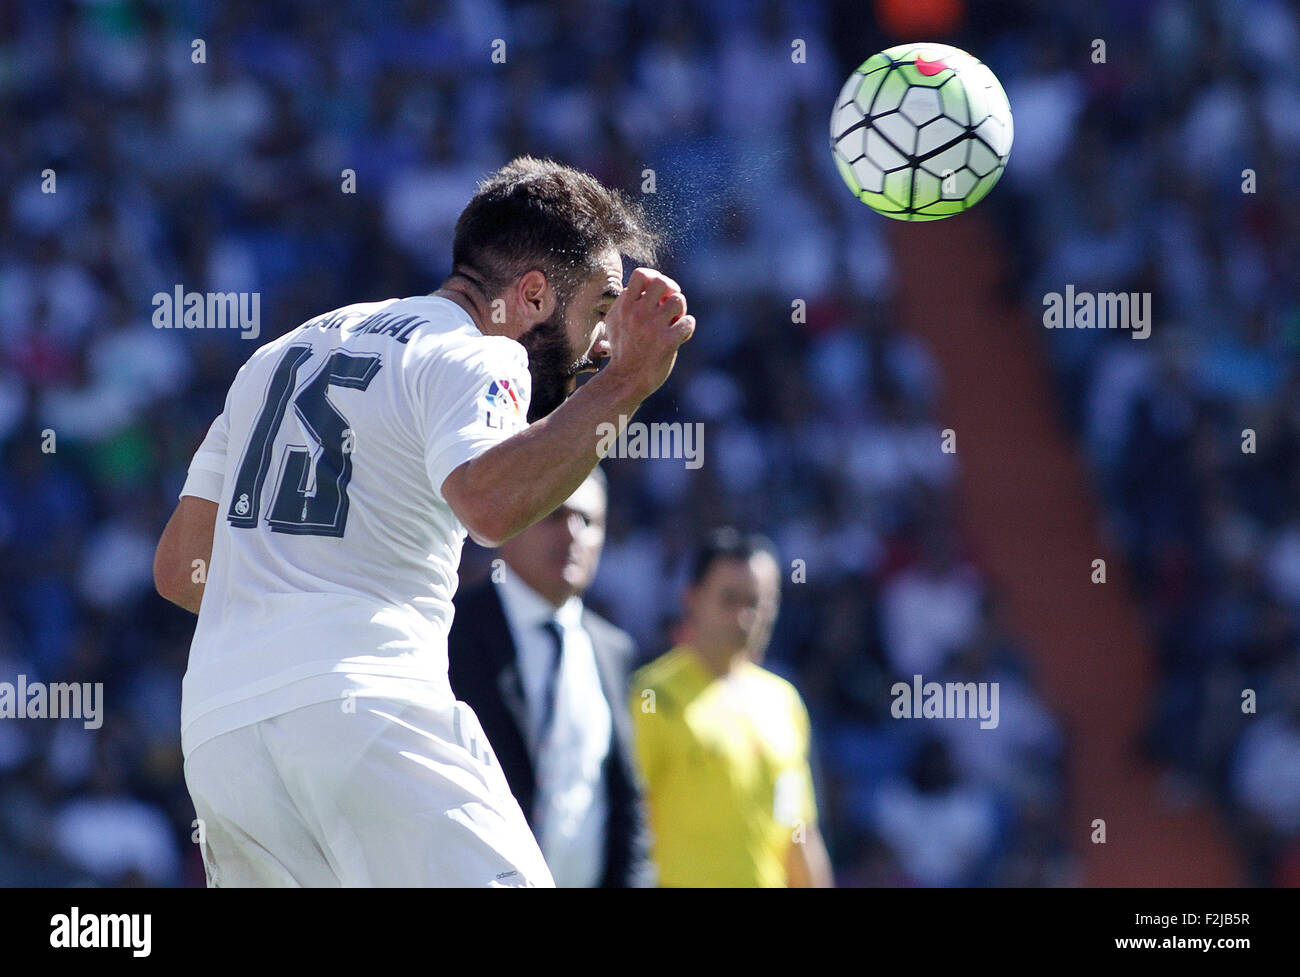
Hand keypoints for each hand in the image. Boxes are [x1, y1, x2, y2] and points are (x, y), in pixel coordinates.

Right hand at [600, 268, 694, 400]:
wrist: (625, 380)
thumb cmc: (621, 350)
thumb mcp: (613, 322)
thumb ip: (624, 302)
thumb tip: (637, 286)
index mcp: (624, 306)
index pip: (642, 274)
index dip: (655, 278)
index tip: (657, 293)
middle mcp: (638, 313)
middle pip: (663, 283)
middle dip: (671, 291)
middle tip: (669, 305)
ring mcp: (653, 328)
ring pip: (678, 300)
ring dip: (680, 310)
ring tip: (674, 322)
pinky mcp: (667, 342)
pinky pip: (688, 322)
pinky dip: (687, 328)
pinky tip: (680, 337)